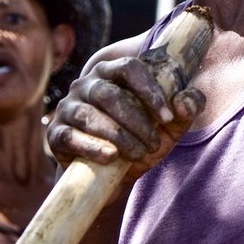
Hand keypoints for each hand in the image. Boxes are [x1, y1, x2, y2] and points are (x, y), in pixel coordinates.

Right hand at [47, 55, 204, 178]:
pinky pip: (70, 136)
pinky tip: (111, 156)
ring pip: (89, 115)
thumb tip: (185, 101)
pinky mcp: (56, 134)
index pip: (128, 67)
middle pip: (108, 94)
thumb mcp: (171, 127)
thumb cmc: (143, 139)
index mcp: (112, 73)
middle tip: (153, 143)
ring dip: (118, 136)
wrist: (112, 176)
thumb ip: (187, 109)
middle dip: (135, 121)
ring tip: (138, 153)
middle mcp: (86, 85)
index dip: (150, 90)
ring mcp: (68, 108)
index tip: (168, 117)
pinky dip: (92, 147)